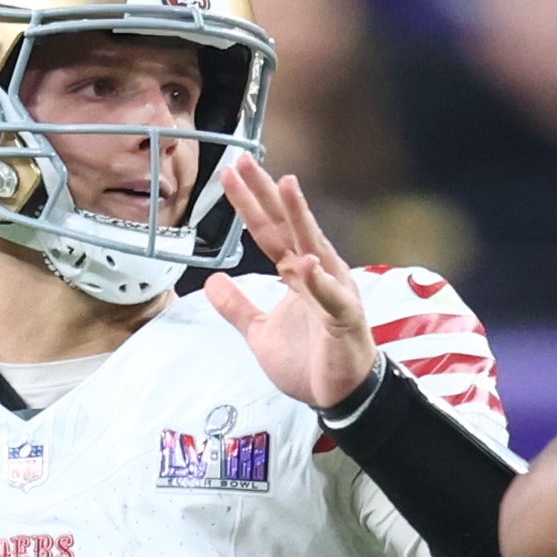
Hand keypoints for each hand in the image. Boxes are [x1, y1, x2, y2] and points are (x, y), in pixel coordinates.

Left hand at [206, 153, 378, 408]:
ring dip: (300, 217)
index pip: (268, 230)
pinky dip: (318, 281)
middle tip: (245, 159)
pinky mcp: (344, 318)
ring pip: (313, 247)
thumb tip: (212, 283)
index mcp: (297, 272)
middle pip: (287, 226)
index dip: (248, 202)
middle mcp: (317, 272)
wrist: (341, 396)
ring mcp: (333, 291)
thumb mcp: (259, 332)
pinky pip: (330, 297)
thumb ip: (238, 306)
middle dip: (267, 192)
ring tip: (287, 186)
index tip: (230, 172)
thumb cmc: (309, 361)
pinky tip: (306, 263)